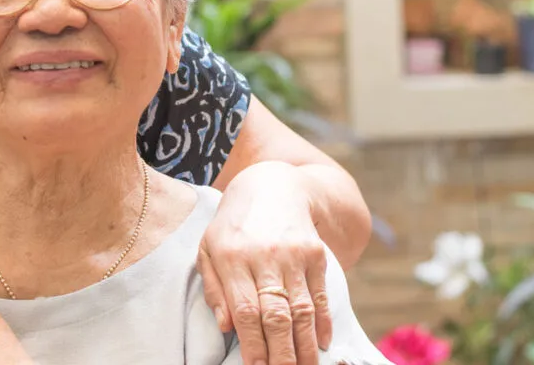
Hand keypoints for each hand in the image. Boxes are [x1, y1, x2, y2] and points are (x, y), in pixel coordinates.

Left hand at [198, 162, 332, 364]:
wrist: (272, 185)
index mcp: (232, 257)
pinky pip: (321, 295)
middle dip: (281, 353)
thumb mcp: (209, 247)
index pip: (245, 310)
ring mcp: (294, 255)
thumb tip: (226, 326)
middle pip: (276, 315)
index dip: (252, 344)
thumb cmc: (233, 224)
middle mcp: (264, 257)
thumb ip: (214, 287)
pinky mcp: (316, 254)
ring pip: (302, 310)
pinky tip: (322, 344)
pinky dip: (324, 323)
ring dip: (304, 346)